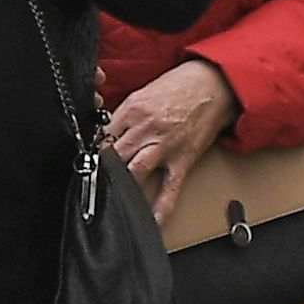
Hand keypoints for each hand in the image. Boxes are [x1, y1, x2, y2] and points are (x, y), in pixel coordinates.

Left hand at [107, 58, 240, 228]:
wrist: (215, 83)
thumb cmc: (180, 85)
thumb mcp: (144, 92)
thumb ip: (125, 114)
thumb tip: (108, 133)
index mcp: (133, 110)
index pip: (104, 135)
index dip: (94, 150)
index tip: (88, 161)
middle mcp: (146, 129)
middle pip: (115, 156)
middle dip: (103, 170)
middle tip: (93, 183)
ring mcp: (164, 146)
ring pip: (135, 170)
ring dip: (122, 184)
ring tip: (111, 197)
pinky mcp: (182, 160)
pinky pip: (170, 187)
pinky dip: (161, 206)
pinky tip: (151, 220)